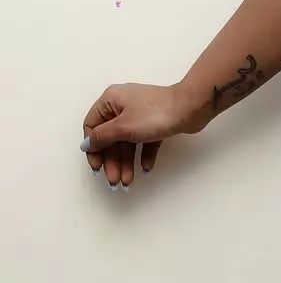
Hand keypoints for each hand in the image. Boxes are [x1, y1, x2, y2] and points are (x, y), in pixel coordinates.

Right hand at [81, 83, 203, 189]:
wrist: (191, 108)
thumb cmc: (154, 115)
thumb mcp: (122, 127)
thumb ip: (101, 137)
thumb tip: (86, 144)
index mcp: (111, 100)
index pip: (92, 126)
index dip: (93, 148)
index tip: (97, 167)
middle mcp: (124, 105)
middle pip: (111, 138)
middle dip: (112, 161)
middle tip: (115, 182)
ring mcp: (141, 114)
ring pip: (128, 142)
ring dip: (126, 162)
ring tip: (128, 182)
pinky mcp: (156, 123)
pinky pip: (144, 141)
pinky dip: (144, 155)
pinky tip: (146, 168)